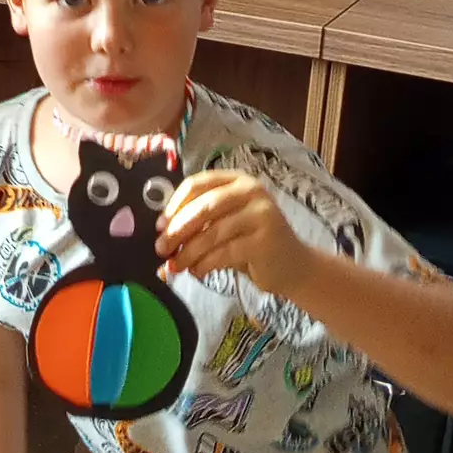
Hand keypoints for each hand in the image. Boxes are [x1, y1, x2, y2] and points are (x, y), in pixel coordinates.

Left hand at [158, 170, 314, 295]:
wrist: (292, 265)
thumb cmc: (250, 242)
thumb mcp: (224, 224)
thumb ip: (198, 223)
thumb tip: (160, 236)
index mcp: (237, 180)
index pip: (197, 184)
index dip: (174, 205)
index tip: (160, 226)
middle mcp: (251, 191)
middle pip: (203, 207)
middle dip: (177, 230)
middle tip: (161, 249)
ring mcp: (261, 214)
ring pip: (212, 233)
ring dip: (188, 252)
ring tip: (175, 266)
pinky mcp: (265, 240)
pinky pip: (224, 252)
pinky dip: (205, 264)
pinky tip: (197, 271)